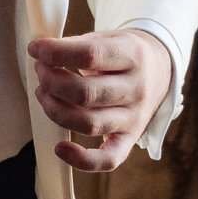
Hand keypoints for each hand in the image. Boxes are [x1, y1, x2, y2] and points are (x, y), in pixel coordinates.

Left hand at [26, 29, 172, 172]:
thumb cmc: (123, 55)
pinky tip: (60, 147)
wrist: (161, 70)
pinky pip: (108, 160)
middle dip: (52, 82)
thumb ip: (77, 45)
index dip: (56, 53)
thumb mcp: (108, 38)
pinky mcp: (130, 139)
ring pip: (89, 124)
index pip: (91, 55)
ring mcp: (135, 117)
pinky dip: (82, 160)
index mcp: (133, 55)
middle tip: (41, 71)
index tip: (36, 49)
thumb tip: (41, 53)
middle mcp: (137, 88)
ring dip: (55, 110)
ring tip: (44, 94)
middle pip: (85, 94)